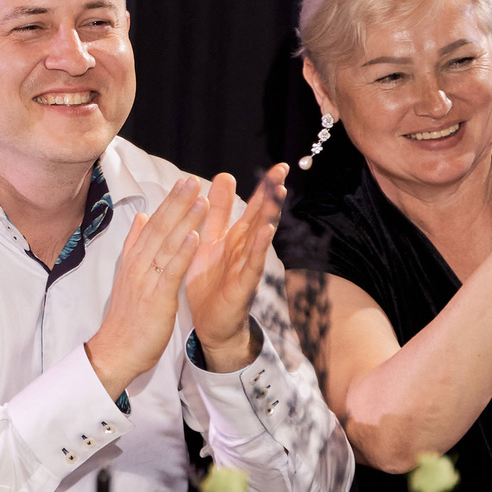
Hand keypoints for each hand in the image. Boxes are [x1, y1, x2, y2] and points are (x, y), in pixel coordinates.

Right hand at [83, 175, 205, 399]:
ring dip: (184, 221)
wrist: (116, 350)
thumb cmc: (127, 318)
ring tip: (200, 199)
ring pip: (166, 245)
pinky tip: (195, 236)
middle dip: (176, 203)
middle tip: (192, 180)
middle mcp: (138, 266)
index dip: (168, 203)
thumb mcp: (129, 277)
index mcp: (133, 260)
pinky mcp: (156, 298)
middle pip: (158, 229)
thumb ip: (136, 246)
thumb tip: (142, 218)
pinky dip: (182, 252)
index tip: (183, 182)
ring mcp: (146, 281)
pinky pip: (171, 271)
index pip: (152, 225)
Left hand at [182, 166, 286, 370]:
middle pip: (260, 217)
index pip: (251, 207)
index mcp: (234, 238)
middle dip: (271, 195)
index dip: (264, 188)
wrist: (209, 324)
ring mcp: (245, 266)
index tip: (278, 167)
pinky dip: (259, 247)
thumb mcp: (209, 240)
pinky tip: (266, 231)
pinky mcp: (242, 285)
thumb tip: (224, 176)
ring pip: (259, 237)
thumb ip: (217, 212)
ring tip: (278, 194)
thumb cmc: (210, 283)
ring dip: (269, 216)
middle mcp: (243, 249)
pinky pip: (252, 263)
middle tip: (282, 172)